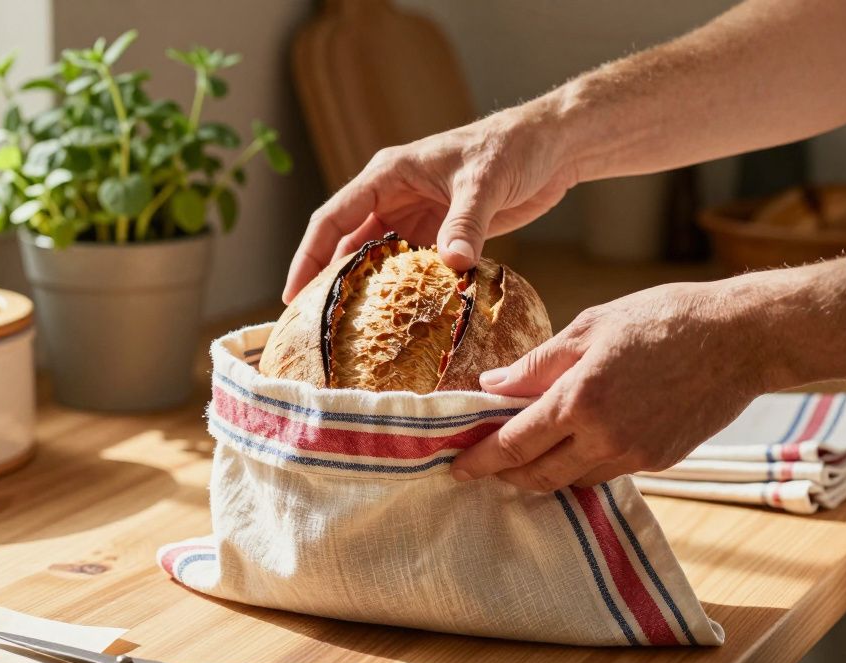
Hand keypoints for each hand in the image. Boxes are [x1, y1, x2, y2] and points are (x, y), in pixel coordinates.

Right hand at [283, 100, 577, 302]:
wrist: (553, 146)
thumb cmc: (513, 148)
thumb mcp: (485, 183)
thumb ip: (465, 223)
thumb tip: (452, 264)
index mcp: (388, 175)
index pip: (333, 219)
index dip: (308, 257)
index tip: (292, 295)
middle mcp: (394, 197)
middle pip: (346, 245)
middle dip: (327, 282)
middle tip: (312, 327)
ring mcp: (417, 217)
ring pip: (377, 261)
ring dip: (364, 292)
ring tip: (346, 333)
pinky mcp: (442, 234)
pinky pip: (412, 269)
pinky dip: (404, 293)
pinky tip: (397, 323)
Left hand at [450, 280, 772, 489]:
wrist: (740, 338)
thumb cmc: (663, 319)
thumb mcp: (590, 328)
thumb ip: (536, 364)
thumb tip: (491, 387)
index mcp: (580, 401)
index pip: (514, 446)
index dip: (480, 461)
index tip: (456, 469)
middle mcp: (605, 438)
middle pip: (539, 476)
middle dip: (506, 476)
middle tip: (484, 466)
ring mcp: (635, 455)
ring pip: (573, 480)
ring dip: (544, 473)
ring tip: (525, 456)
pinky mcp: (660, 460)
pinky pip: (607, 473)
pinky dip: (582, 465)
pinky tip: (575, 446)